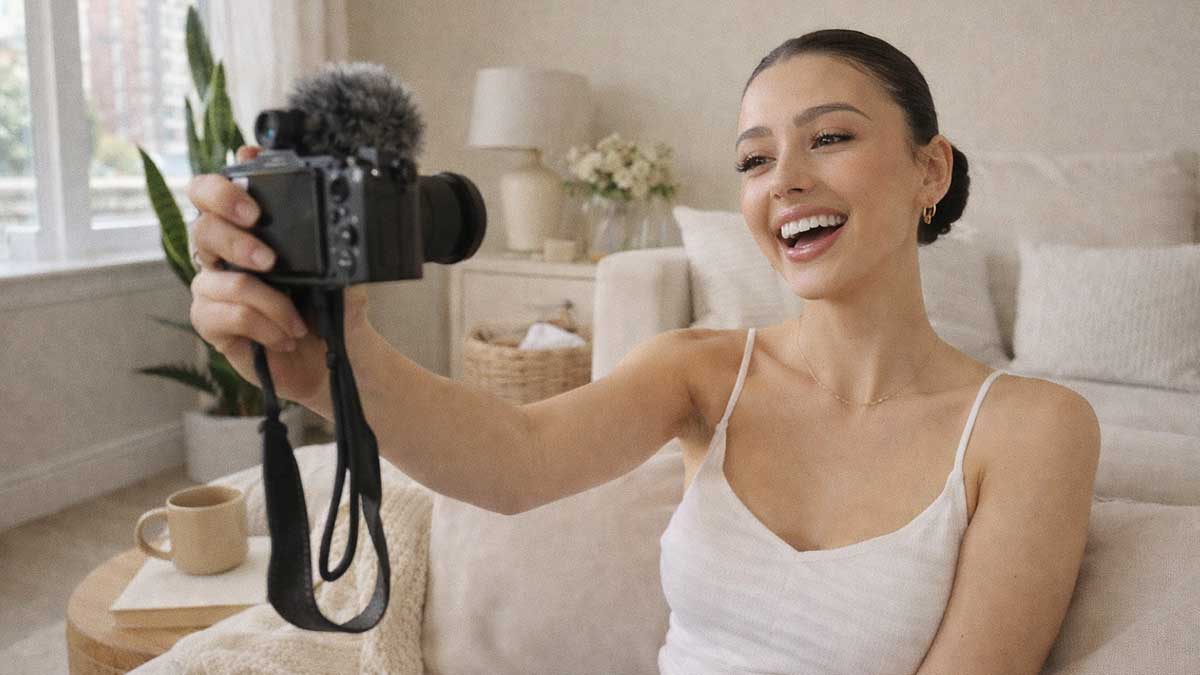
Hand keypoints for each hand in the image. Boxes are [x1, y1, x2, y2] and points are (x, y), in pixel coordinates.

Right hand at [187, 144, 370, 404]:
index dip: (222, 190)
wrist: (329, 359)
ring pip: (224, 281)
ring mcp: (213, 287)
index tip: (253, 203)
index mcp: (249, 230)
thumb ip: (333, 245)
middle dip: (237, 240)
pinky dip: (265, 327)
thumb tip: (335, 224)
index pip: (215, 194)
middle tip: (270, 259)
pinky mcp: (210, 321)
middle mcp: (223, 254)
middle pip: (203, 228)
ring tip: (297, 322)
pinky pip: (229, 315)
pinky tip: (283, 337)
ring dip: (271, 303)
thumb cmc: (329, 310)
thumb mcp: (340, 272)